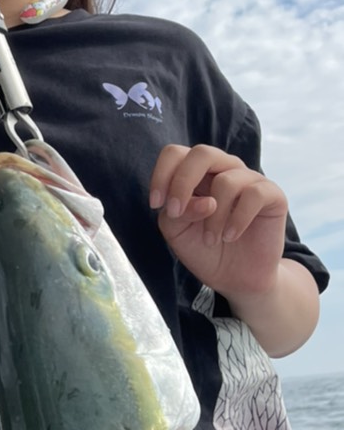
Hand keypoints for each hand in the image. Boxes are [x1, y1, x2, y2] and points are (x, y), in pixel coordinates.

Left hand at [150, 144, 288, 298]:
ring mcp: (249, 180)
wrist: (236, 277)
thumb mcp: (177, 230)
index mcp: (197, 173)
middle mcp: (224, 169)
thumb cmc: (203, 247)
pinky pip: (254, 194)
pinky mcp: (273, 195)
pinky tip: (230, 236)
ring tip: (211, 239)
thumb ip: (178, 210)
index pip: (175, 153)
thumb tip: (205, 201)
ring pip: (226, 181)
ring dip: (212, 217)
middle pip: (202, 153)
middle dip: (183, 182)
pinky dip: (237, 219)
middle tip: (177, 213)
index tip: (156, 204)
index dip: (162, 174)